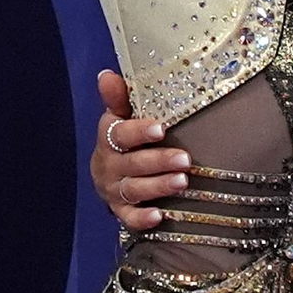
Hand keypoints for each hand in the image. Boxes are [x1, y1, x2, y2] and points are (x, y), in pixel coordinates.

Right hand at [90, 69, 191, 231]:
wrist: (107, 171)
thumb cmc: (124, 134)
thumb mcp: (121, 113)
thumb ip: (118, 96)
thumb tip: (106, 74)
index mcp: (108, 136)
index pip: (120, 133)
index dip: (139, 131)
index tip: (161, 128)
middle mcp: (108, 164)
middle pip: (132, 164)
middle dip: (159, 162)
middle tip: (185, 160)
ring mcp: (112, 189)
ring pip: (134, 190)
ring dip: (159, 186)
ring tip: (183, 182)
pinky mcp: (119, 210)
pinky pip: (129, 218)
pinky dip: (142, 218)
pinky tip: (160, 216)